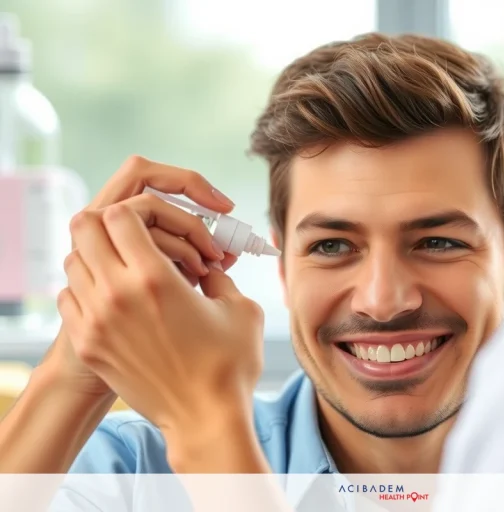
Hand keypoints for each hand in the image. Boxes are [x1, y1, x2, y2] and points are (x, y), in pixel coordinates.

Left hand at [45, 155, 237, 398]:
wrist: (204, 419)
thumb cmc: (229, 364)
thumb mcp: (239, 308)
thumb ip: (219, 275)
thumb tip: (208, 265)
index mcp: (154, 279)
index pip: (121, 214)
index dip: (145, 213)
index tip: (166, 228)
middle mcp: (116, 295)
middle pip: (85, 228)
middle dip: (115, 225)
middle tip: (142, 238)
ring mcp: (95, 321)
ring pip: (74, 261)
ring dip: (101, 255)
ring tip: (132, 269)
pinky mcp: (89, 344)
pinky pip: (69, 296)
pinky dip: (88, 287)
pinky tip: (118, 299)